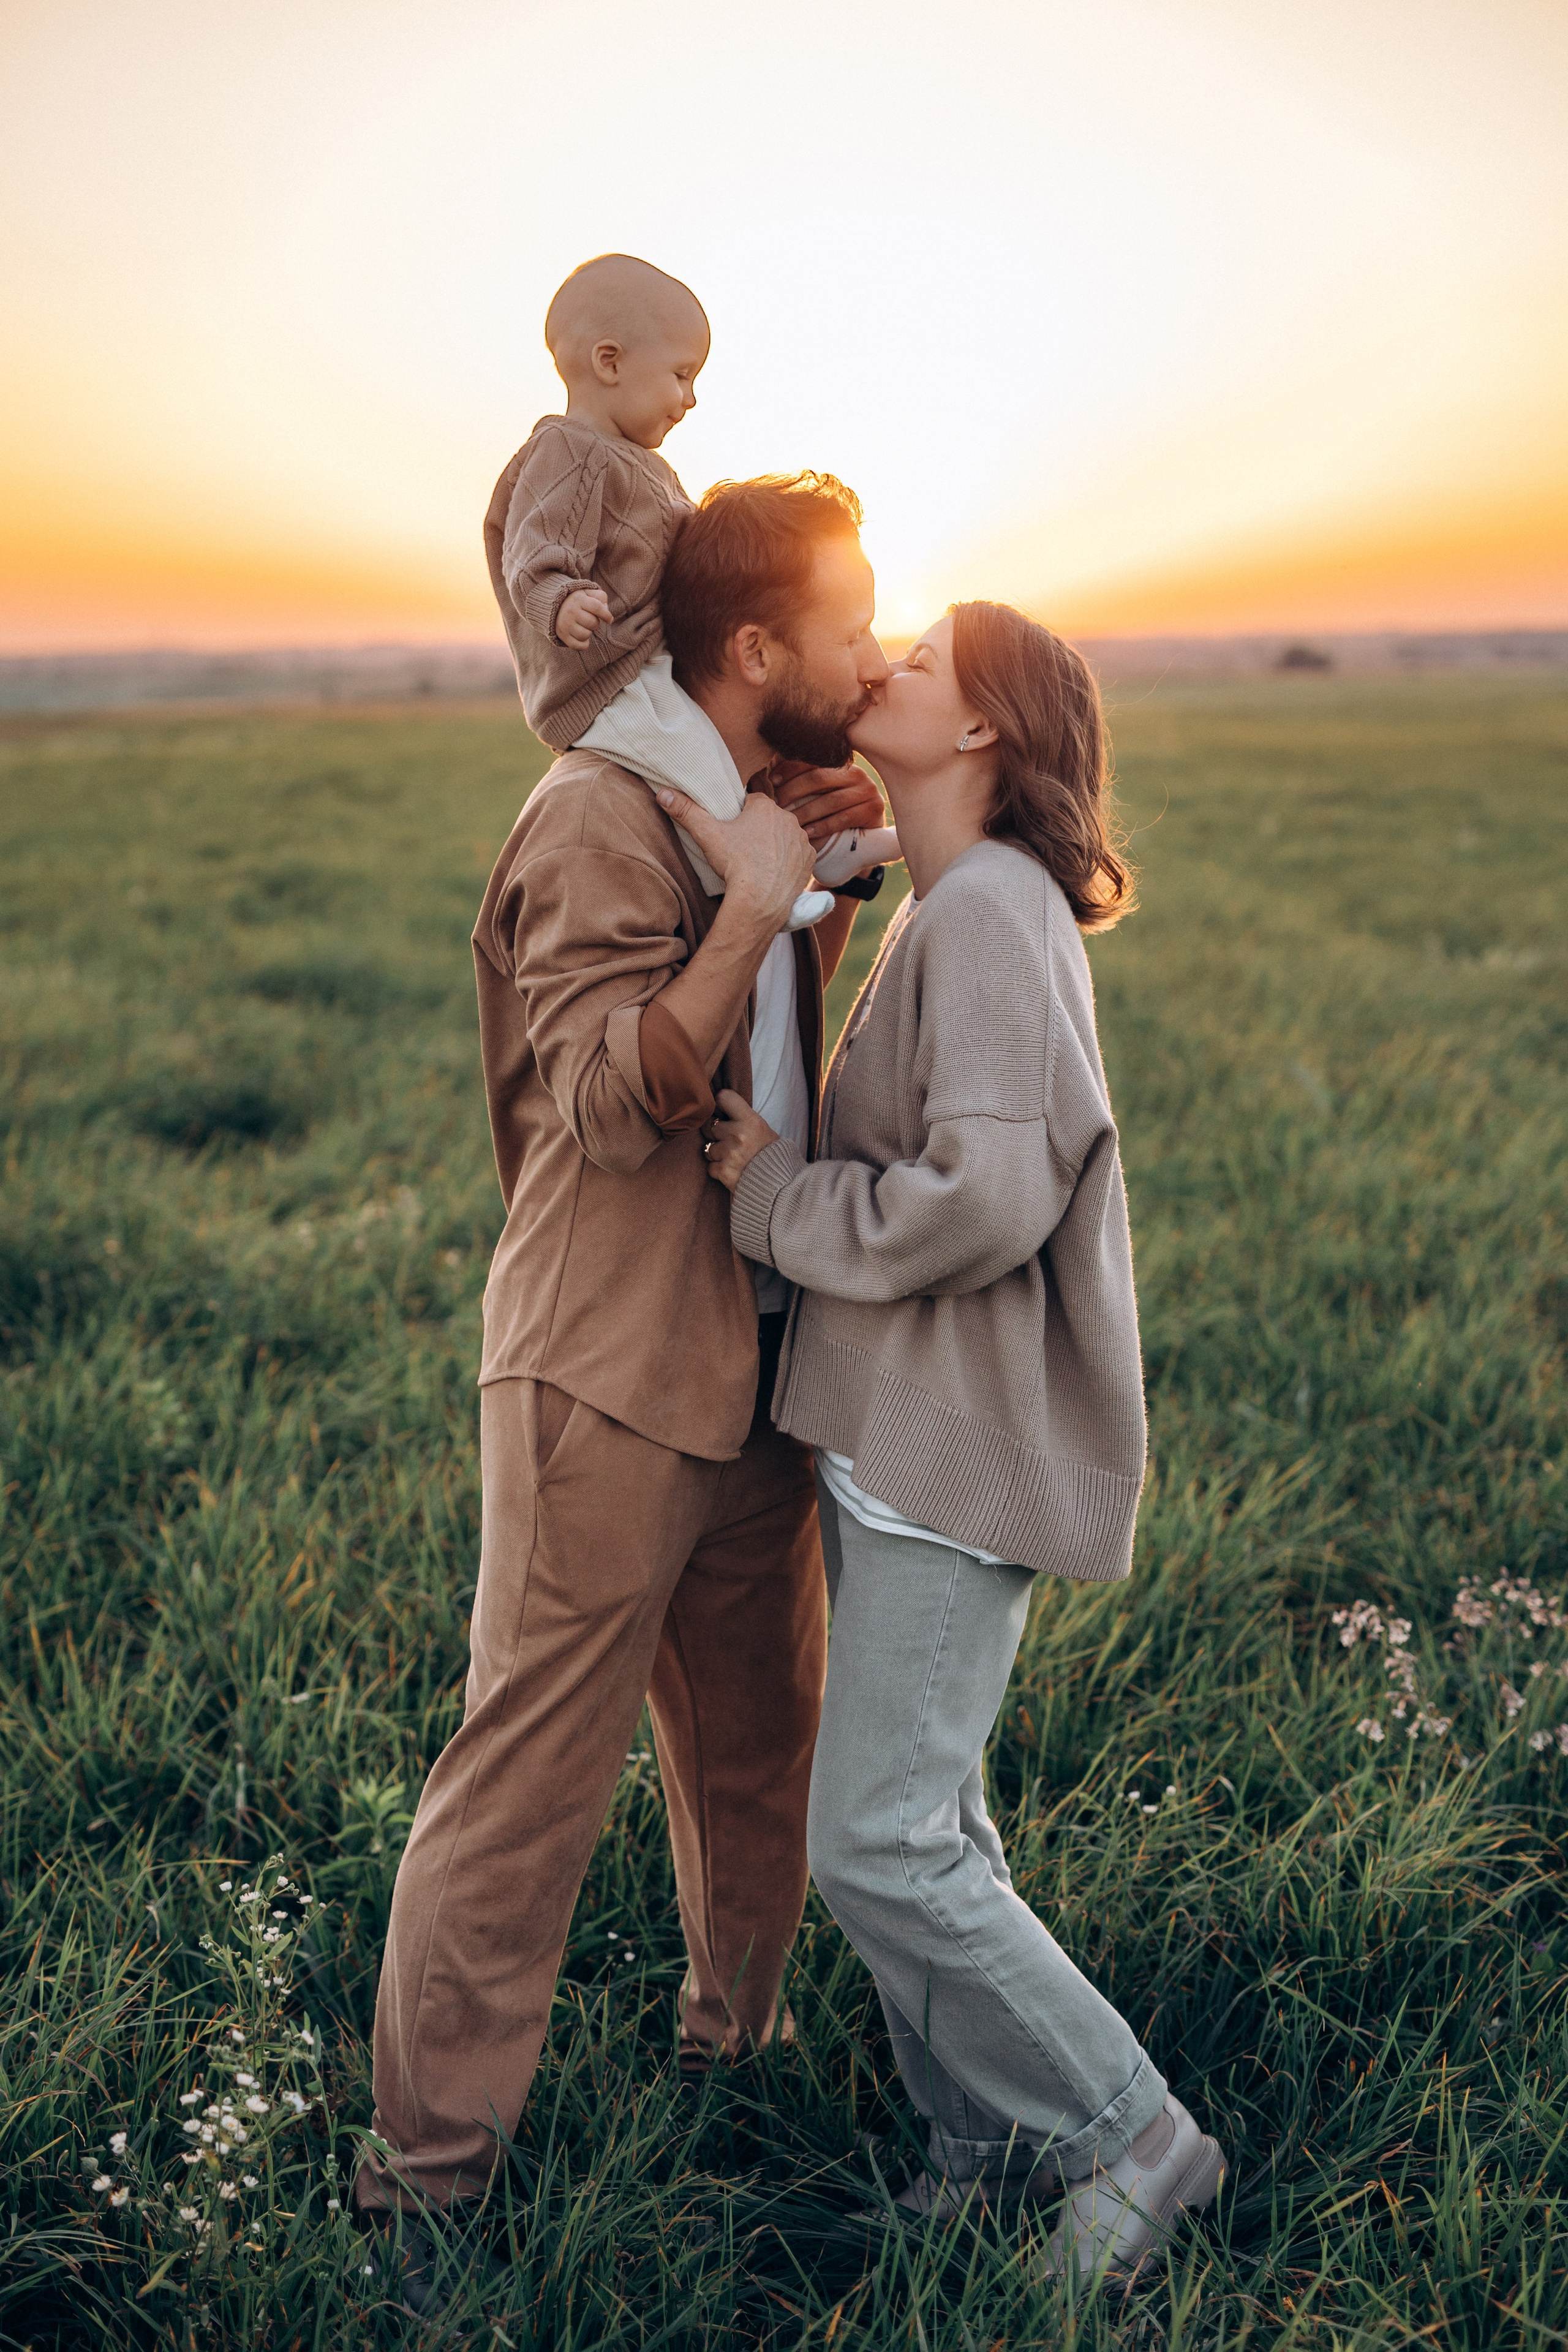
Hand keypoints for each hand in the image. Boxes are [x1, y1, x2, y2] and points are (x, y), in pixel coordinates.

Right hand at [555, 586, 612, 648]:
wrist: (552, 606)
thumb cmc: (577, 600)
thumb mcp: (587, 592)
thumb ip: (600, 597)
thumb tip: (606, 611)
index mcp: (578, 599)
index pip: (597, 607)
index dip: (606, 615)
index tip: (609, 619)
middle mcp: (570, 611)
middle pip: (593, 623)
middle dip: (595, 623)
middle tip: (589, 619)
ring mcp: (565, 624)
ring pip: (586, 635)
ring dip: (588, 633)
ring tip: (583, 627)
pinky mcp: (562, 635)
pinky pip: (579, 646)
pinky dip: (583, 644)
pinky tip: (582, 637)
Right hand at [656, 786, 814, 929]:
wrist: (759, 901)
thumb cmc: (735, 865)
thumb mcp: (707, 835)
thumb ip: (686, 811)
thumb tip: (662, 794)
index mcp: (765, 806)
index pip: (752, 802)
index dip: (741, 815)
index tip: (733, 830)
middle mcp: (788, 818)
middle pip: (769, 819)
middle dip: (759, 829)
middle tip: (743, 849)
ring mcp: (801, 840)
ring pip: (785, 836)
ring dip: (775, 844)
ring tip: (758, 862)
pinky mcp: (809, 860)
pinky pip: (798, 855)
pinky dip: (788, 861)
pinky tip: (774, 872)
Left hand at [705, 1088, 776, 1191]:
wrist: (780, 1186)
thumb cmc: (771, 1155)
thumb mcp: (762, 1130)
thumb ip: (743, 1118)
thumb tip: (720, 1107)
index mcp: (751, 1121)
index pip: (724, 1097)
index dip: (720, 1103)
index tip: (723, 1110)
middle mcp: (739, 1135)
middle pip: (712, 1126)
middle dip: (719, 1135)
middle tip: (733, 1142)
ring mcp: (730, 1154)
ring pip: (709, 1148)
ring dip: (718, 1154)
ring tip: (735, 1159)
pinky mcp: (724, 1171)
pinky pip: (710, 1167)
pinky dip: (719, 1170)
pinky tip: (733, 1170)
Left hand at [772, 760, 885, 846]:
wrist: (867, 832)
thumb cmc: (836, 810)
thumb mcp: (823, 792)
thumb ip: (806, 781)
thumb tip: (768, 777)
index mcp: (841, 763)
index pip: (813, 760)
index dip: (790, 769)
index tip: (771, 782)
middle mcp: (856, 773)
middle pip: (819, 778)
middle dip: (793, 791)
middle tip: (775, 804)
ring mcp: (867, 791)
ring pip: (831, 800)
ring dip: (806, 812)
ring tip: (789, 822)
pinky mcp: (873, 810)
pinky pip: (844, 818)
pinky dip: (823, 826)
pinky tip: (807, 833)